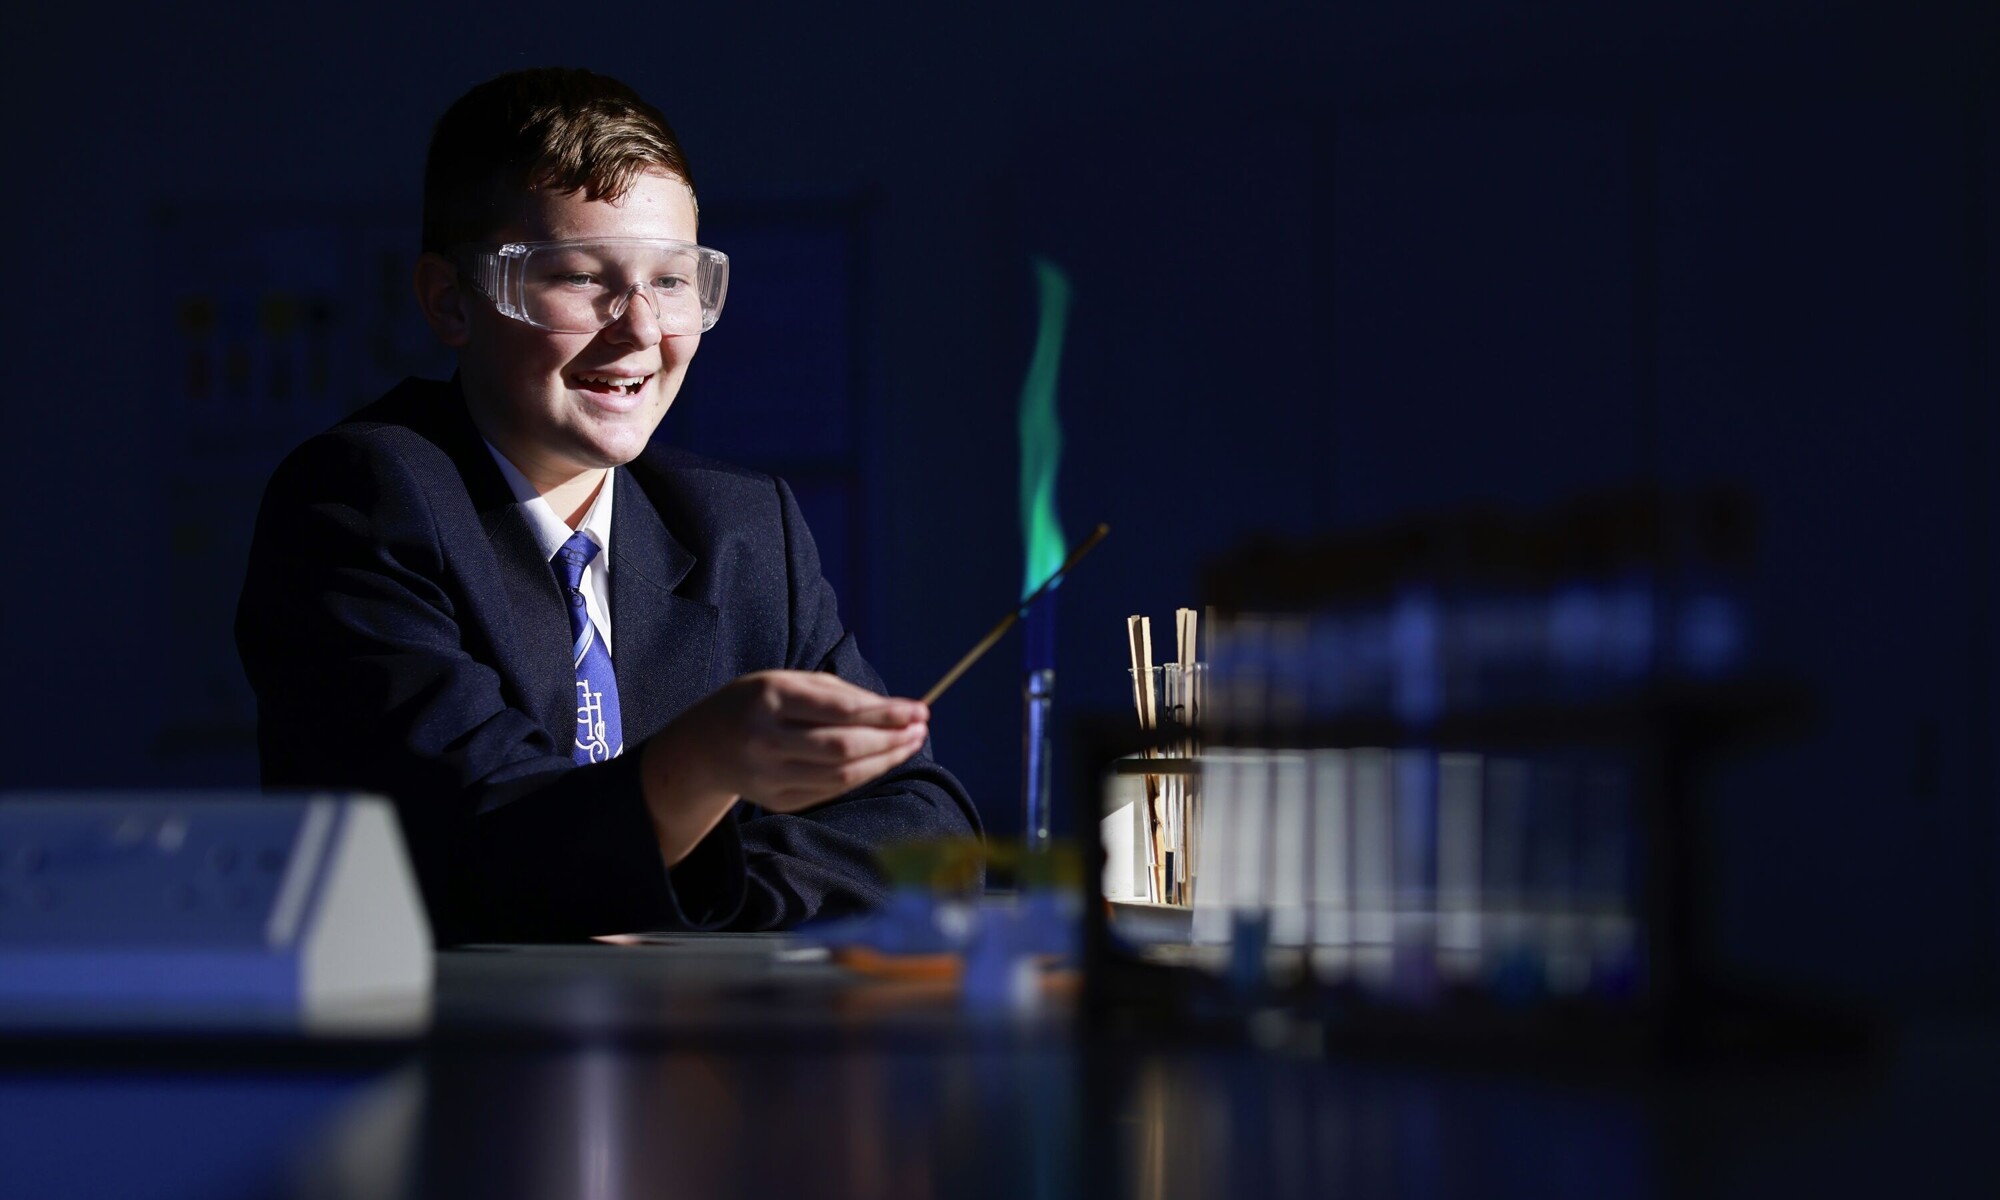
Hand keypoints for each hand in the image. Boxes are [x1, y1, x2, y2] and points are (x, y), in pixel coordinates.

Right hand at [640, 670, 929, 863]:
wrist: (702, 748)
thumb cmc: (755, 703)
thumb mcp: (786, 681)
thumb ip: (838, 692)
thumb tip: (893, 710)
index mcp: (769, 697)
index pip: (839, 710)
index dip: (885, 713)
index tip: (918, 710)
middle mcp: (766, 739)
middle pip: (844, 748)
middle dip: (890, 740)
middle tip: (921, 729)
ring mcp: (768, 776)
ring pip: (842, 776)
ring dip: (884, 761)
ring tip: (910, 743)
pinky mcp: (776, 801)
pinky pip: (830, 790)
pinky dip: (863, 776)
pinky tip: (883, 761)